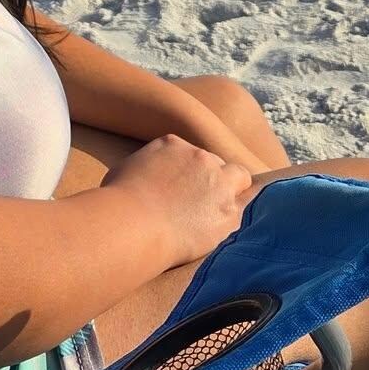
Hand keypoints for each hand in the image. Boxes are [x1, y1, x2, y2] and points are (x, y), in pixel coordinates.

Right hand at [101, 134, 253, 268]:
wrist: (133, 224)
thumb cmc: (119, 200)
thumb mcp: (125, 170)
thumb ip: (145, 167)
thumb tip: (146, 176)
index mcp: (173, 144)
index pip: (190, 154)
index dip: (188, 172)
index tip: (182, 188)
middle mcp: (200, 158)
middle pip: (216, 163)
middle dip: (210, 179)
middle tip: (199, 202)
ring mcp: (219, 183)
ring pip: (239, 177)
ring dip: (232, 189)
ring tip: (220, 208)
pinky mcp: (229, 212)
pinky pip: (249, 203)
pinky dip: (242, 208)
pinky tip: (236, 217)